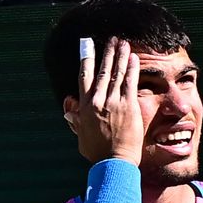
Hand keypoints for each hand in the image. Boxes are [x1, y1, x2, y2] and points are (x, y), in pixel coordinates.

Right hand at [73, 37, 143, 164]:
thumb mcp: (82, 137)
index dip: (86, 58)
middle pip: (102, 70)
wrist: (113, 163)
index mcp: (85, 106)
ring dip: (121, 56)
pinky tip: (134, 58)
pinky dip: (132, 68)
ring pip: (117, 73)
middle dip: (107, 53)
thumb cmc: (97, 153)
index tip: (87, 45)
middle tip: (112, 40)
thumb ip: (76, 122)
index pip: (84, 76)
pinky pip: (130, 82)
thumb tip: (68, 112)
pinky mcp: (129, 106)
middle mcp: (98, 100)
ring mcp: (113, 102)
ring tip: (124, 43)